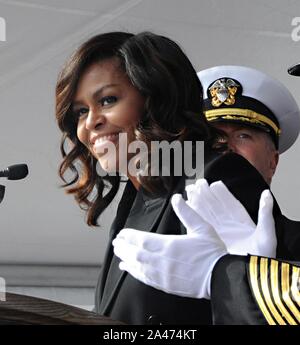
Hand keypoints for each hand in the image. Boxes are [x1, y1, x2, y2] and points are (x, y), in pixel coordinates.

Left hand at [112, 195, 226, 298]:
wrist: (220, 278)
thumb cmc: (212, 253)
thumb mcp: (202, 227)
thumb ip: (187, 212)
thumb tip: (177, 198)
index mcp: (169, 244)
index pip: (142, 239)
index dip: (129, 236)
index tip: (122, 233)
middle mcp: (161, 260)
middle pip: (135, 253)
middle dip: (124, 247)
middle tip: (115, 243)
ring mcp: (162, 274)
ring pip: (137, 266)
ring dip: (126, 259)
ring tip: (118, 253)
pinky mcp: (165, 285)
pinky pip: (144, 278)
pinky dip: (133, 272)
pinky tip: (128, 269)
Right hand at [185, 179, 276, 256]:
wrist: (248, 277)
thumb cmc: (261, 258)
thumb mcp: (266, 234)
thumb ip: (265, 213)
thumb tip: (266, 194)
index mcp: (242, 224)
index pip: (230, 204)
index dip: (222, 194)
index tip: (214, 184)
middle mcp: (228, 228)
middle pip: (215, 207)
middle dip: (206, 195)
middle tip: (197, 183)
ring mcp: (218, 234)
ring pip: (206, 214)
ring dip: (199, 202)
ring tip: (191, 190)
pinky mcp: (210, 242)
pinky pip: (200, 226)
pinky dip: (194, 216)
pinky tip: (189, 206)